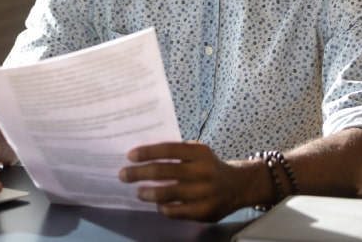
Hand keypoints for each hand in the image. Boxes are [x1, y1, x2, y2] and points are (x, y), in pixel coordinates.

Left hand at [118, 141, 246, 221]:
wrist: (238, 186)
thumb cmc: (209, 166)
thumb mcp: (198, 152)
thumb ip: (176, 153)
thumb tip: (142, 157)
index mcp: (199, 152)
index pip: (168, 150)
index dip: (147, 153)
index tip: (130, 156)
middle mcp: (202, 171)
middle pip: (163, 172)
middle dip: (139, 173)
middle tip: (123, 175)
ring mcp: (204, 193)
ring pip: (167, 194)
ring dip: (147, 193)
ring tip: (138, 192)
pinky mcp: (204, 211)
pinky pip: (175, 211)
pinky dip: (163, 207)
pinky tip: (157, 203)